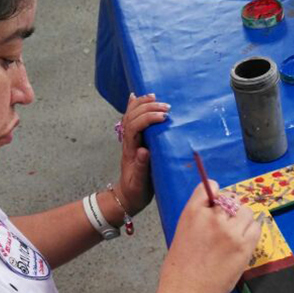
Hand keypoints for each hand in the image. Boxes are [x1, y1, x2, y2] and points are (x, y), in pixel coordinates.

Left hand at [116, 92, 169, 216]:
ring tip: (155, 97)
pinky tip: (136, 96)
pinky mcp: (134, 140)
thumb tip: (144, 151)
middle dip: (147, 108)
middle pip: (132, 118)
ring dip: (141, 104)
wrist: (127, 196)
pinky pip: (131, 119)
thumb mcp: (140, 184)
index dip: (147, 119)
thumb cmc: (136, 191)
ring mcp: (129, 140)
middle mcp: (128, 142)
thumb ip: (142, 168)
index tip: (163, 117)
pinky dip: (133, 107)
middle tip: (166, 107)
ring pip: (130, 116)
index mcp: (130, 151)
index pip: (135, 128)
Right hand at [158, 180, 261, 292]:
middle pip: (230, 200)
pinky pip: (256, 227)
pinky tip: (242, 241)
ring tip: (234, 234)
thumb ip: (199, 218)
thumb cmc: (180, 269)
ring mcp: (231, 232)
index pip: (209, 187)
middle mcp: (213, 218)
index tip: (216, 203)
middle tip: (225, 226)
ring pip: (246, 212)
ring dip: (242, 219)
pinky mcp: (244, 246)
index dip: (215, 194)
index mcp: (192, 213)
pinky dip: (251, 230)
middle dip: (229, 210)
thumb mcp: (182, 233)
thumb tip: (218, 209)